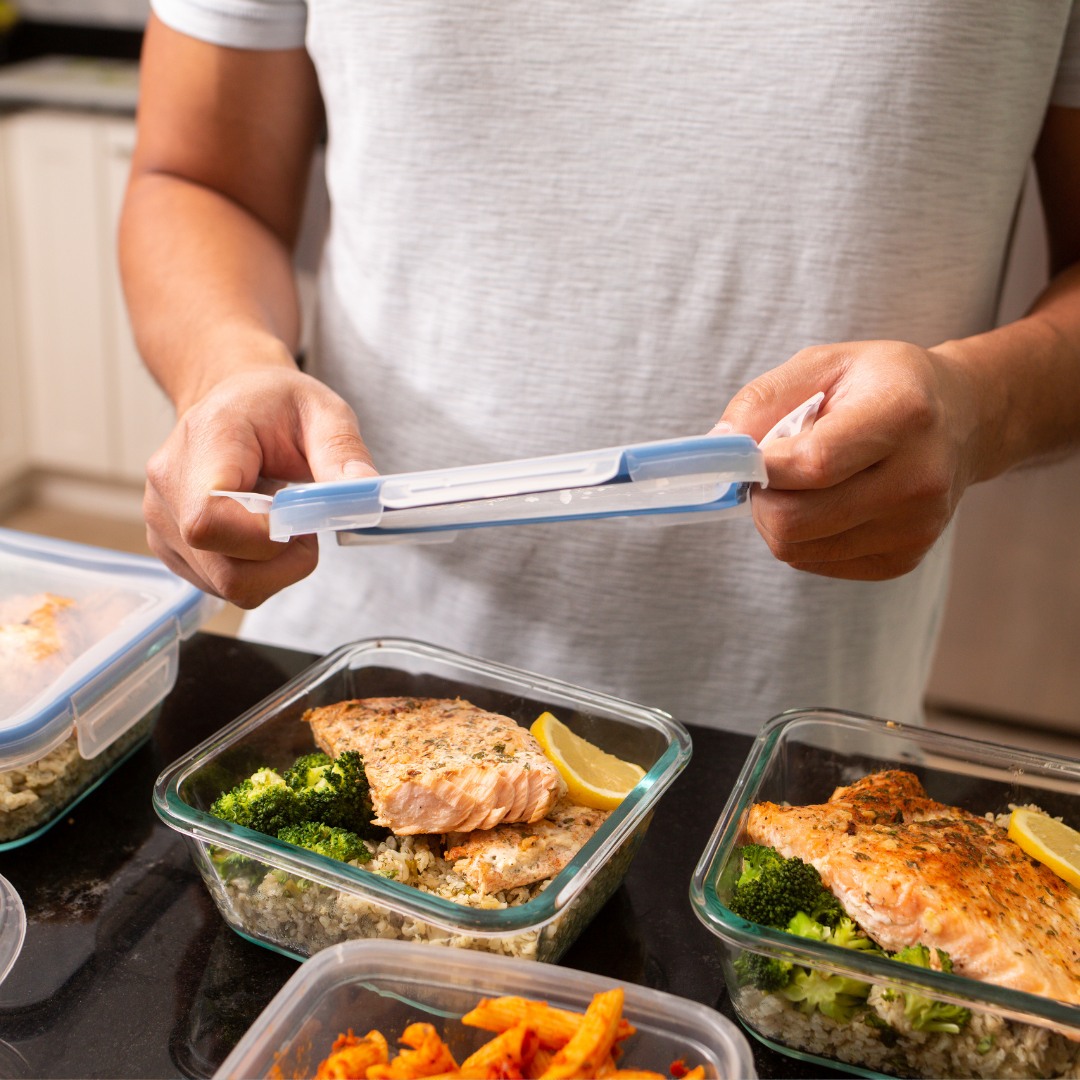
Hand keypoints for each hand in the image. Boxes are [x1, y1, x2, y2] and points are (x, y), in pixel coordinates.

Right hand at [144, 367, 375, 605]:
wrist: (232, 399)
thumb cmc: (274, 405)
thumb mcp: (323, 411)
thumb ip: (343, 451)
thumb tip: (367, 491)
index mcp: (205, 441)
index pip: (210, 519)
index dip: (265, 538)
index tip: (303, 522)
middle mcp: (170, 485)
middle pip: (224, 568)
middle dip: (283, 561)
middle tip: (305, 523)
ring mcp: (161, 520)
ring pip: (226, 585)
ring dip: (274, 568)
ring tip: (282, 522)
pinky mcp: (169, 546)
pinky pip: (220, 584)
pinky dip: (256, 571)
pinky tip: (259, 532)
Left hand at [716, 340, 981, 579]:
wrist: (961, 420)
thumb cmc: (881, 385)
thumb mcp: (823, 363)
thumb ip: (763, 400)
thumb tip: (719, 443)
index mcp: (904, 414)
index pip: (813, 464)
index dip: (763, 467)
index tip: (748, 455)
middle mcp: (919, 478)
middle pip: (795, 520)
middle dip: (762, 497)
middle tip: (770, 470)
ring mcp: (915, 527)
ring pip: (796, 548)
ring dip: (778, 517)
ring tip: (801, 482)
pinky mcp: (903, 559)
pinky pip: (814, 560)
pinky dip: (802, 535)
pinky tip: (826, 501)